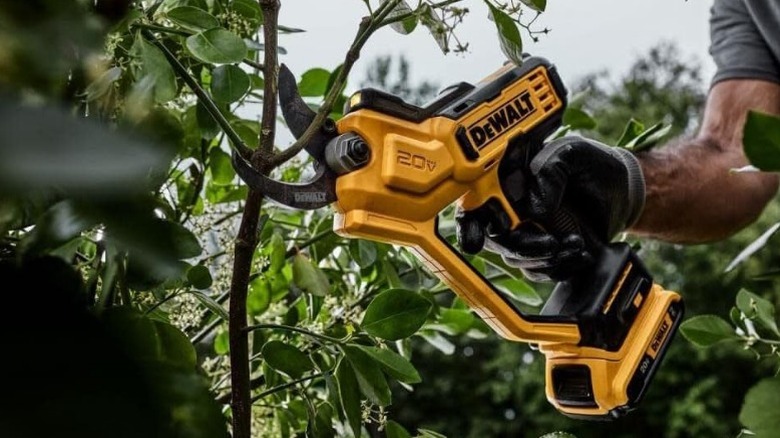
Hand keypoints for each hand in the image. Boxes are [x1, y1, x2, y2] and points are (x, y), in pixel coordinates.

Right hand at [457, 136, 644, 281]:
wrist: (622, 190)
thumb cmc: (593, 164)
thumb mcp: (573, 153)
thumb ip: (551, 169)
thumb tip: (534, 206)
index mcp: (506, 182)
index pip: (474, 204)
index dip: (470, 223)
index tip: (486, 234)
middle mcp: (510, 209)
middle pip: (494, 238)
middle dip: (519, 247)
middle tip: (549, 243)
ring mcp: (526, 233)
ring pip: (516, 259)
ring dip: (545, 258)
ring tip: (575, 243)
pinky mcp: (544, 253)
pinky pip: (540, 270)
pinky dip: (560, 267)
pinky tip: (580, 253)